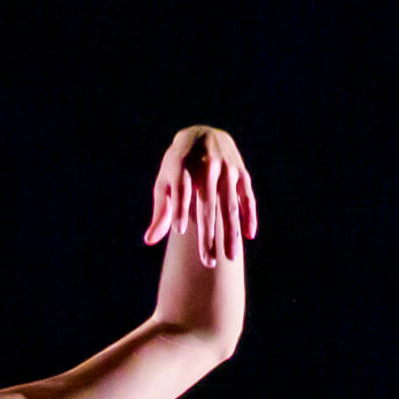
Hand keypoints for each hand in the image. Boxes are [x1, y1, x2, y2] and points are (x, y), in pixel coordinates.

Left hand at [146, 126, 256, 269]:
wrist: (202, 134)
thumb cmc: (176, 166)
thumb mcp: (164, 182)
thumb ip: (161, 212)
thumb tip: (150, 241)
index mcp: (182, 165)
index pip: (181, 189)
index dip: (180, 209)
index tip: (180, 231)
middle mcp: (207, 165)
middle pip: (207, 205)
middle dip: (208, 235)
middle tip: (208, 263)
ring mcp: (227, 169)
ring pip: (229, 205)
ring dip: (231, 233)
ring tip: (230, 258)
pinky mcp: (242, 172)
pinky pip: (247, 197)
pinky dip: (249, 215)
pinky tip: (249, 236)